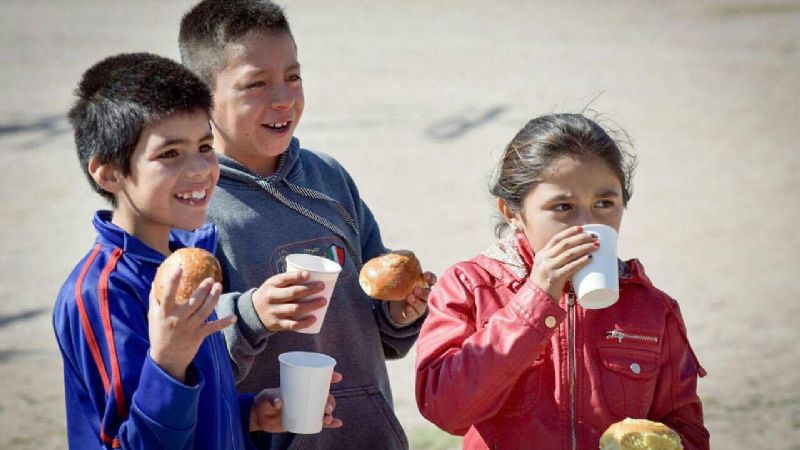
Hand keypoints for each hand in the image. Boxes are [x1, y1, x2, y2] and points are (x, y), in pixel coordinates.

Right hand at [148, 267, 236, 382]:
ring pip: (205, 311)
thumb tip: (156, 279)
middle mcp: (178, 320)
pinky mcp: (199, 336)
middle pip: (193, 302)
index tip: (179, 268)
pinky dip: (224, 323)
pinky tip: (233, 317)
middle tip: (210, 278)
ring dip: (213, 298)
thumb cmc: (158, 333)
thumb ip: (154, 298)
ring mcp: (190, 328)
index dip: (173, 281)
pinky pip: (213, 328)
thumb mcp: (153, 316)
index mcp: (165, 313)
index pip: (168, 295)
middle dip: (203, 289)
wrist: (166, 359)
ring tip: (219, 286)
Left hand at [250, 372, 344, 431]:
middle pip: (325, 397)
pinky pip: (321, 422)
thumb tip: (279, 403)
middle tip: (327, 408)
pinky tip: (338, 423)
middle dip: (330, 401)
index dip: (330, 377)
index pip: (318, 379)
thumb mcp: (267, 397)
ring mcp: (307, 409)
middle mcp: (307, 397)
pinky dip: (331, 423)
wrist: (261, 416)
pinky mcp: (305, 420)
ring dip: (330, 413)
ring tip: (327, 418)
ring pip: (324, 410)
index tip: (338, 377)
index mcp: (301, 386)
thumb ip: (272, 399)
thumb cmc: (265, 401)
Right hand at [252, 271, 326, 331]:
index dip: (296, 276)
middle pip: (293, 293)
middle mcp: (271, 298)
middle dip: (310, 289)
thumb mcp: (273, 284)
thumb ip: (289, 280)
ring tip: (323, 301)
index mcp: (270, 285)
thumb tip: (315, 275)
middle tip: (322, 286)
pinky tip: (314, 318)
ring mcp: (274, 312)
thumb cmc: (271, 294)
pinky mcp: (277, 324)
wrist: (253, 313)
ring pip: (295, 309)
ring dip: (311, 305)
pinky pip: (292, 324)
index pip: (283, 279)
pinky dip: (304, 322)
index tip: (308, 275)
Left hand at [389, 271, 435, 324]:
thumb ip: (399, 271)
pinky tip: (407, 308)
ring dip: (416, 301)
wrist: (397, 307)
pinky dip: (411, 309)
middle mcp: (424, 294)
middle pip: (428, 293)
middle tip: (415, 289)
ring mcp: (421, 304)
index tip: (425, 276)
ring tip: (410, 297)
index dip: (430, 277)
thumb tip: (386, 256)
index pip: (431, 280)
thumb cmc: (401, 289)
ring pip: (422, 303)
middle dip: (423, 291)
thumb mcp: (401, 280)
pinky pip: (414, 312)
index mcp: (423, 284)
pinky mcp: (415, 313)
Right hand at [530, 226, 598, 300]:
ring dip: (585, 247)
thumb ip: (558, 262)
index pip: (556, 238)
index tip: (582, 228)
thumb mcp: (546, 268)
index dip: (570, 232)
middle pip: (565, 244)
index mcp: (542, 254)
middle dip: (581, 238)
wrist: (537, 300)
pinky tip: (590, 258)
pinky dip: (581, 261)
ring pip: (569, 253)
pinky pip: (571, 267)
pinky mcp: (555, 278)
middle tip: (594, 237)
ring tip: (596, 245)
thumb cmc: (545, 285)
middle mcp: (544, 258)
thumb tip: (579, 256)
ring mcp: (549, 268)